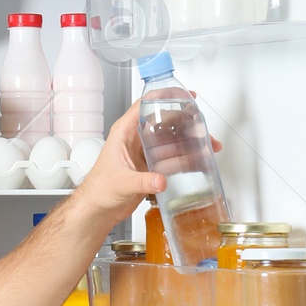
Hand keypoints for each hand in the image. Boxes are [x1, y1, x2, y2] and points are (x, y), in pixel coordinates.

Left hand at [73, 99, 220, 221]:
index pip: (145, 105)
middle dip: (185, 122)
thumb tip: (160, 180)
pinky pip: (171, 158)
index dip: (165, 96)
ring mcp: (144, 152)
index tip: (184, 95)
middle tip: (202, 124)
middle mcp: (136, 139)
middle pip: (164, 121)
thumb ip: (143, 181)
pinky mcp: (150, 167)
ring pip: (171, 140)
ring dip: (189, 142)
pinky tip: (198, 160)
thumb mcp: (122, 182)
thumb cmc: (99, 190)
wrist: (98, 210)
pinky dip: (185, 158)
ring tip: (207, 143)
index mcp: (124, 132)